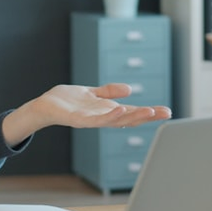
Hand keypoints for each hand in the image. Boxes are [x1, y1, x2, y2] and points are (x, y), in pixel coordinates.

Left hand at [2, 83, 170, 146]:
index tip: (167, 111)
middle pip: (128, 118)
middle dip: (147, 116)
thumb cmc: (67, 101)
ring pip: (115, 120)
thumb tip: (129, 89)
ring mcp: (91, 120)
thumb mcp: (93, 93)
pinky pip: (96, 119)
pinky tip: (120, 110)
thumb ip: (109, 92)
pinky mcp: (78, 119)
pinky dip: (109, 116)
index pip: (132, 112)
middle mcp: (101, 118)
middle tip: (165, 113)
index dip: (149, 113)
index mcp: (106, 112)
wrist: (44, 106)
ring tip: (147, 111)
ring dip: (132, 116)